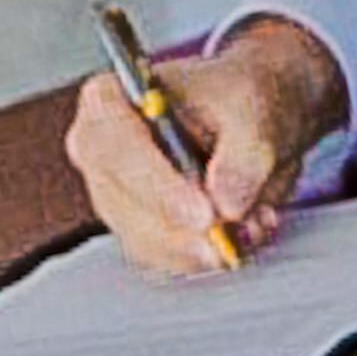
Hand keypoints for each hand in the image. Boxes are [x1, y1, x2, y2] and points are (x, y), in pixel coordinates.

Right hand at [62, 14, 345, 276]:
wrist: (250, 118)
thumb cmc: (238, 97)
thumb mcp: (255, 108)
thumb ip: (244, 154)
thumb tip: (227, 203)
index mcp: (110, 99)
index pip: (115, 147)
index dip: (158, 186)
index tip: (205, 213)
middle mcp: (100, 150)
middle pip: (124, 203)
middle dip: (185, 227)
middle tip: (240, 228)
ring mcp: (115, 195)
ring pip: (147, 240)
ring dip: (205, 242)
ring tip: (256, 218)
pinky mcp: (138, 229)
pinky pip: (166, 258)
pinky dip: (209, 253)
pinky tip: (242, 230)